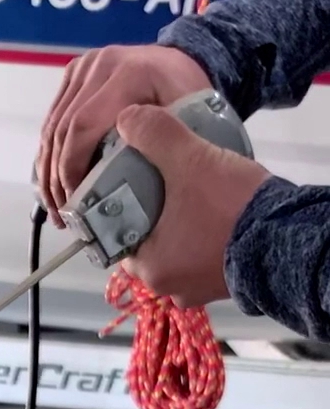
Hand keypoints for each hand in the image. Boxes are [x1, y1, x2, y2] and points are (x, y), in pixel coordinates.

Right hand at [38, 43, 210, 223]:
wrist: (178, 62)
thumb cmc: (187, 97)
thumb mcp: (187, 118)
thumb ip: (159, 142)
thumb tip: (117, 181)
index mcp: (128, 74)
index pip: (83, 126)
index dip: (71, 168)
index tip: (76, 203)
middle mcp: (99, 65)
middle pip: (61, 129)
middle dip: (56, 178)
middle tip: (62, 216)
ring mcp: (83, 67)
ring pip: (51, 127)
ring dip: (47, 172)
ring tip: (54, 207)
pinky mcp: (73, 75)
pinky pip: (51, 120)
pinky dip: (48, 155)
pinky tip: (52, 184)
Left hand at [115, 102, 269, 306]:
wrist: (287, 236)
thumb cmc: (230, 207)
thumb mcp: (190, 160)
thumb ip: (155, 136)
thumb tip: (126, 119)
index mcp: (150, 268)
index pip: (121, 237)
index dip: (126, 208)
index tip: (136, 186)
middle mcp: (170, 288)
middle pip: (149, 243)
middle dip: (155, 215)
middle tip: (167, 185)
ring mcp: (198, 289)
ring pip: (177, 250)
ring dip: (182, 225)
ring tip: (193, 195)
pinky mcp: (224, 284)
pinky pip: (203, 257)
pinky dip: (204, 237)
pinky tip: (213, 213)